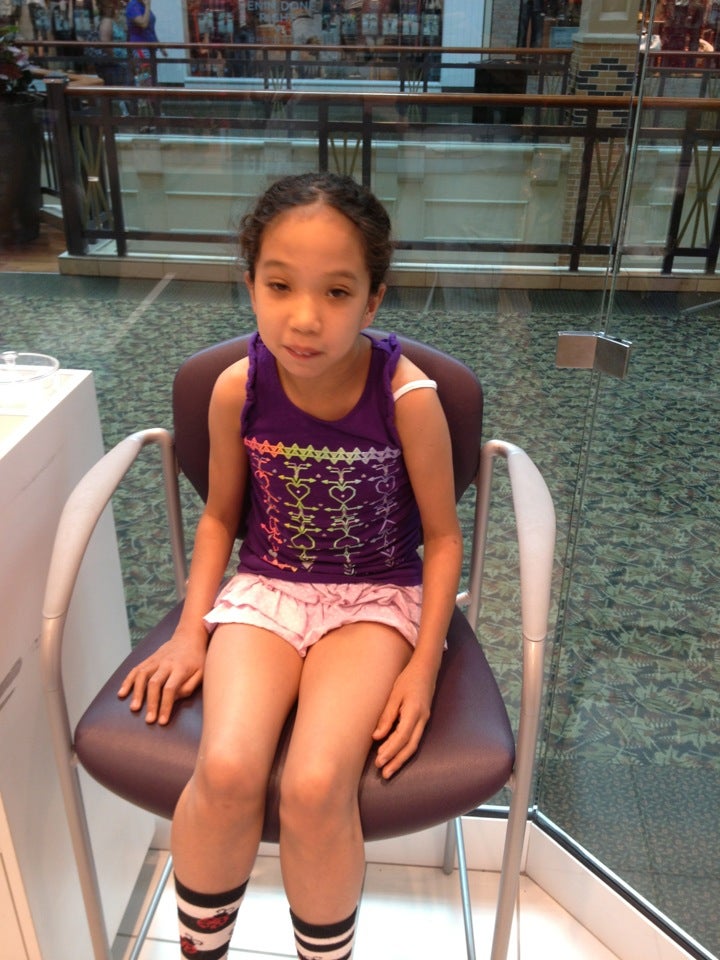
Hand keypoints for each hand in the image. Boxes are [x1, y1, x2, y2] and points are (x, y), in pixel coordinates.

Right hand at [117, 628, 206, 724]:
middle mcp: (166, 663)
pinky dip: (127, 681)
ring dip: (137, 692)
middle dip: (151, 703)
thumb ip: (189, 686)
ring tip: (134, 708)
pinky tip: (122, 693)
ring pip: (142, 675)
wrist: (189, 636)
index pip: (170, 689)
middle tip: (149, 720)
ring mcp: (155, 660)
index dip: (165, 706)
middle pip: (154, 683)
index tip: (162, 721)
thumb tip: (174, 699)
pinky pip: (136, 669)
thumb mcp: (202, 672)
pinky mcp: (149, 659)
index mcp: (180, 668)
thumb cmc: (197, 658)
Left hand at [372, 660, 436, 778]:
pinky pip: (415, 739)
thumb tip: (376, 737)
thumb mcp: (394, 695)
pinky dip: (405, 749)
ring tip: (388, 770)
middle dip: (397, 761)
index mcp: (414, 712)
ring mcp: (424, 720)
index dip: (390, 750)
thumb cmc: (408, 679)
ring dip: (401, 759)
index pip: (402, 737)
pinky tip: (396, 755)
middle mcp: (422, 719)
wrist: (426, 669)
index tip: (379, 761)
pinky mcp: (423, 720)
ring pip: (413, 745)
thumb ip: (387, 716)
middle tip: (384, 773)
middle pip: (410, 746)